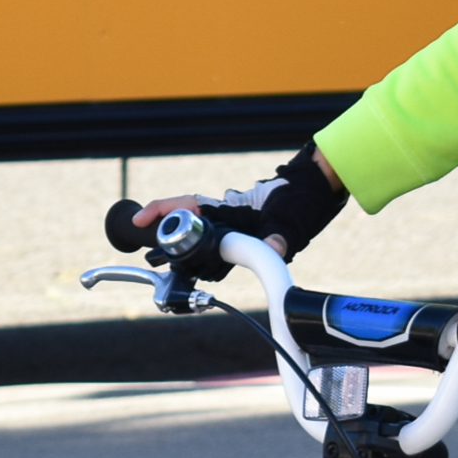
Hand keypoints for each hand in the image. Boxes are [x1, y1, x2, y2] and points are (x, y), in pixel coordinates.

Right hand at [118, 146, 348, 265]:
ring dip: (187, 249)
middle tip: (150, 256)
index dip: (159, 211)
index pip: (185, 205)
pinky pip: (217, 244)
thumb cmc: (303, 197)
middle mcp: (227, 214)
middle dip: (165, 235)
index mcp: (230, 208)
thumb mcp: (290, 220)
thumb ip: (278, 237)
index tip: (138, 221)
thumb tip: (271, 251)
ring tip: (176, 266)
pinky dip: (208, 256)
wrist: (319, 189)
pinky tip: (209, 268)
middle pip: (184, 223)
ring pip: (199, 235)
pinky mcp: (244, 232)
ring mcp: (234, 223)